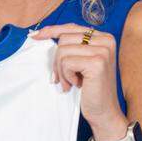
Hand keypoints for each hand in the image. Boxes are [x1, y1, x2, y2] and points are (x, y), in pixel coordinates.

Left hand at [32, 23, 126, 138]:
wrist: (104, 112)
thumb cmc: (90, 89)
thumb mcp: (81, 62)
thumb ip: (71, 47)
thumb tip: (40, 34)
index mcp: (104, 37)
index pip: (71, 27)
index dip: (52, 31)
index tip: (35, 36)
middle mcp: (106, 40)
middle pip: (64, 38)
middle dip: (57, 60)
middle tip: (64, 78)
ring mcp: (103, 51)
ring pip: (63, 50)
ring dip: (61, 70)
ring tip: (71, 82)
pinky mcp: (97, 62)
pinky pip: (66, 62)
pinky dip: (66, 76)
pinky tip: (77, 85)